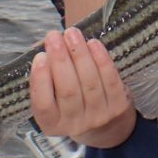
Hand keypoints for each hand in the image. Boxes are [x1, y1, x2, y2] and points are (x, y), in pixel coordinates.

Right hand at [29, 27, 134, 141]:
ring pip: (89, 82)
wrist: (105, 124)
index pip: (43, 105)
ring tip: (72, 33)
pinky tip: (93, 43)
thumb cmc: (71, 101)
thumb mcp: (53, 97)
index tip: (40, 56)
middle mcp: (75, 124)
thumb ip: (45, 75)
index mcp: (51, 124)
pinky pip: (110, 80)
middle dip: (60, 60)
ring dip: (80, 54)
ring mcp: (98, 116)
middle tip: (53, 36)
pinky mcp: (117, 106)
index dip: (41, 80)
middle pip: (68, 90)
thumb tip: (43, 47)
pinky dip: (101, 59)